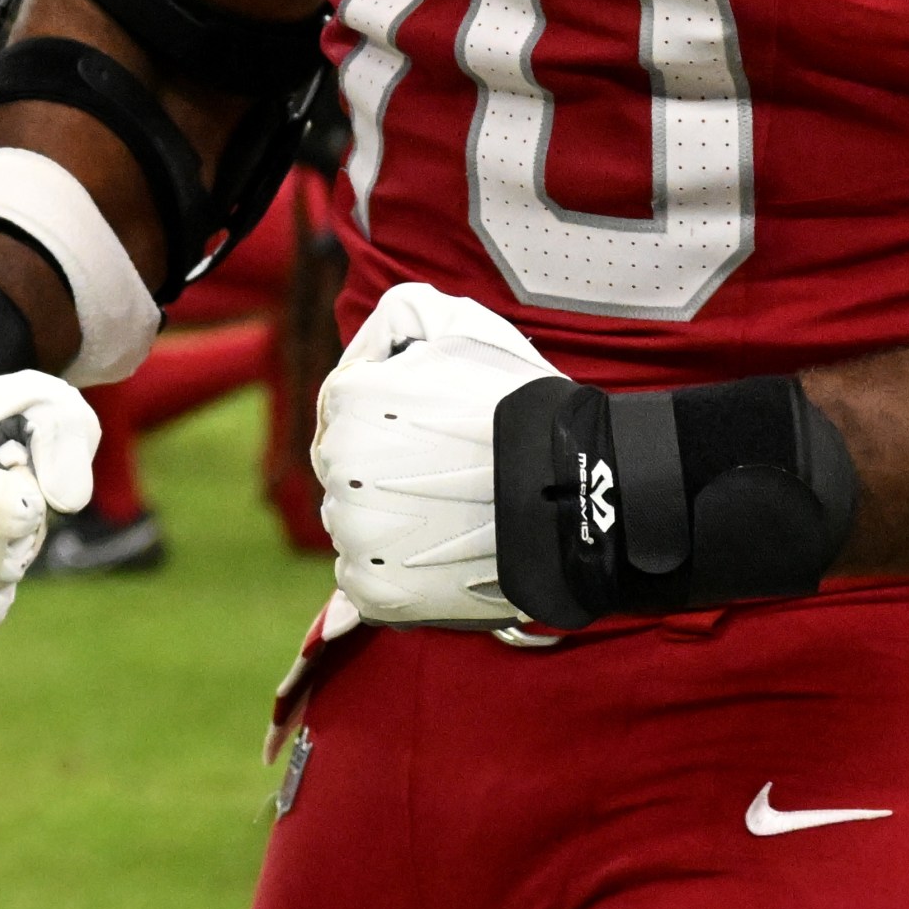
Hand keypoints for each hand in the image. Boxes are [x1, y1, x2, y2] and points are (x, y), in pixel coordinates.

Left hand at [312, 283, 562, 626]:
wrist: (569, 488)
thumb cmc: (516, 402)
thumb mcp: (458, 322)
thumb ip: (399, 316)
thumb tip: (370, 349)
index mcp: (350, 400)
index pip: (346, 403)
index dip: (390, 409)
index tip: (432, 421)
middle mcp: (339, 469)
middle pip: (346, 464)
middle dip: (385, 462)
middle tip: (446, 466)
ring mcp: (356, 535)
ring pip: (352, 519)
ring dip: (386, 515)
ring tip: (448, 507)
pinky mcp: (377, 592)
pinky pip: (361, 575)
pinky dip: (390, 567)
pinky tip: (435, 547)